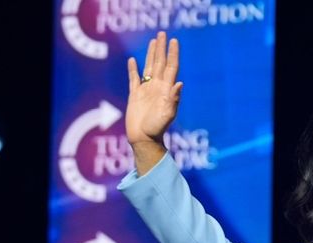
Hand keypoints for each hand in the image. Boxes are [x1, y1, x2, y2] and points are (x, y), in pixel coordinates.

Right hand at [126, 32, 182, 147]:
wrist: (144, 139)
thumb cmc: (156, 129)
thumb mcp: (167, 114)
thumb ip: (173, 99)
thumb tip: (180, 83)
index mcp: (166, 90)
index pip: (171, 67)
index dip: (173, 54)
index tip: (174, 41)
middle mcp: (157, 87)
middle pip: (160, 63)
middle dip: (162, 48)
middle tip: (163, 34)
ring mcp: (146, 90)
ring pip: (149, 67)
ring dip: (151, 54)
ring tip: (153, 41)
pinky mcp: (135, 95)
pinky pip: (134, 79)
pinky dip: (133, 69)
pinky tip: (132, 60)